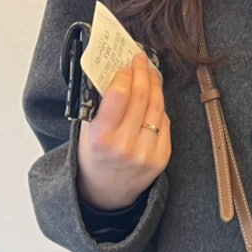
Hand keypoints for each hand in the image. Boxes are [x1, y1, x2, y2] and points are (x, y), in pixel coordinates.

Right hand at [77, 52, 170, 209]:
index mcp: (101, 137)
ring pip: (157, 109)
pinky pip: (165, 124)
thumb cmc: (94, 157)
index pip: (120, 95)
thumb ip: (99, 104)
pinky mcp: (161, 158)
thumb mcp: (86, 130)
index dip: (126, 75)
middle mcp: (125, 146)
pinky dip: (160, 109)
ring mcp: (146, 153)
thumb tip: (116, 72)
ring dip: (156, 87)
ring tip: (151, 73)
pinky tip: (155, 98)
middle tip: (142, 60)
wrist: (107, 191)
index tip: (127, 63)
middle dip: (143, 73)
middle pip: (142, 98)